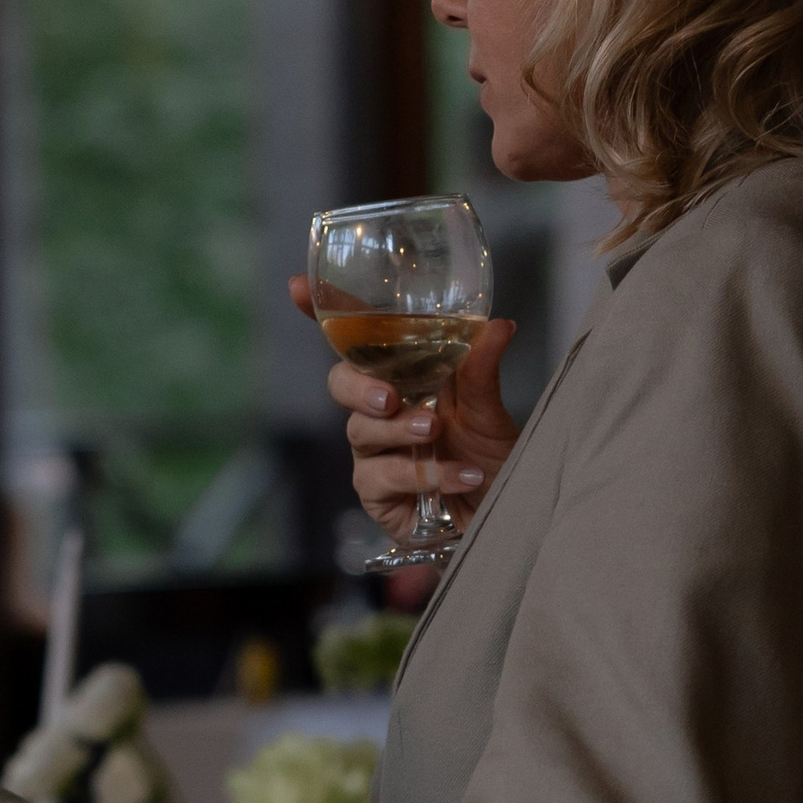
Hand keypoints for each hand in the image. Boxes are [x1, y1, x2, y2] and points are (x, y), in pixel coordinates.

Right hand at [287, 277, 519, 542]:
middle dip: (359, 387)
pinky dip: (423, 474)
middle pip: (341, 383)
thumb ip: (482, 370)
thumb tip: (498, 325)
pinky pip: (382, 476)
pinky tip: (461, 475)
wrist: (504, 514)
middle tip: (390, 398)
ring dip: (398, 430)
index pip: (355, 339)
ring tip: (436, 434)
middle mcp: (381, 409)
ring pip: (360, 430)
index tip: (298, 288)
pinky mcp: (376, 492)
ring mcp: (374, 451)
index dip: (320, 313)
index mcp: (403, 375)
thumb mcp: (490, 411)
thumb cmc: (489, 457)